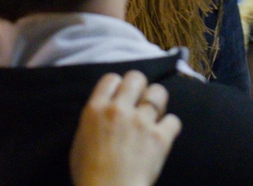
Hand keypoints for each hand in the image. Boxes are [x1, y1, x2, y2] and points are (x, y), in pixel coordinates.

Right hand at [70, 71, 180, 185]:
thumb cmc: (89, 175)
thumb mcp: (80, 143)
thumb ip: (93, 122)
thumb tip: (103, 114)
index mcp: (95, 109)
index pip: (111, 78)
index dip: (118, 87)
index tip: (121, 97)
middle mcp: (119, 110)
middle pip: (136, 77)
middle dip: (140, 88)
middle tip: (139, 103)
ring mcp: (141, 122)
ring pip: (158, 92)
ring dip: (157, 102)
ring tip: (154, 115)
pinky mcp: (160, 137)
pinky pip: (173, 120)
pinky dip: (170, 127)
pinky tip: (163, 136)